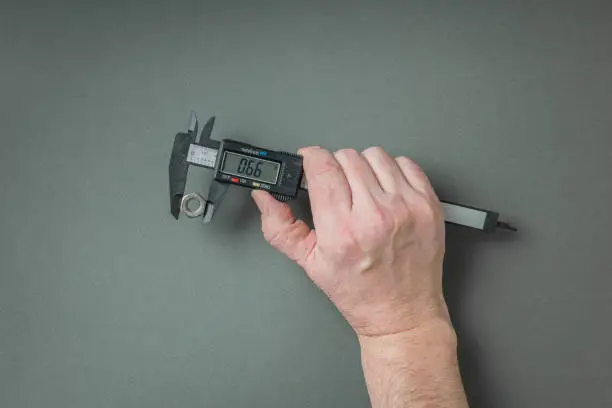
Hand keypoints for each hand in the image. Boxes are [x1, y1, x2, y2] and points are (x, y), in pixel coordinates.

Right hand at [251, 146, 449, 336]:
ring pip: (376, 155)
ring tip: (363, 190)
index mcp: (342, 230)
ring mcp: (406, 208)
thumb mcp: (310, 264)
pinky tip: (386, 192)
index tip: (310, 162)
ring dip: (363, 167)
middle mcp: (376, 215)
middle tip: (338, 188)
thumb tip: (265, 198)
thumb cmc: (360, 293)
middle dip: (335, 166)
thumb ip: (281, 228)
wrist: (403, 313)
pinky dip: (393, 171)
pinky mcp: (428, 205)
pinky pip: (406, 164)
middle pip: (347, 157)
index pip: (322, 167)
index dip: (311, 158)